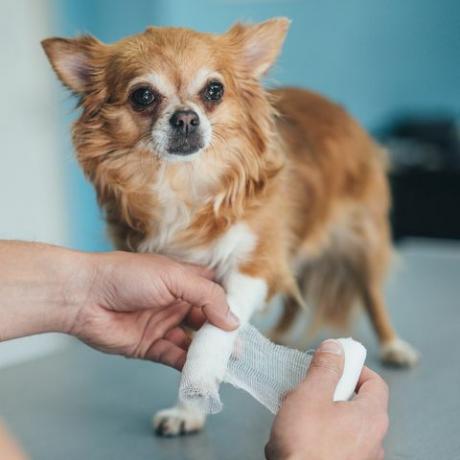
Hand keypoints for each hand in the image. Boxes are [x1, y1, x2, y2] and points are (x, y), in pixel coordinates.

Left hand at [0, 242, 238, 369]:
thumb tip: (233, 321)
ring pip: (192, 341)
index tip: (244, 321)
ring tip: (222, 365)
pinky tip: (199, 373)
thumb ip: (207, 297)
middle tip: (237, 351)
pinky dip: (187, 366)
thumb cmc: (128, 277)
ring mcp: (163, 325)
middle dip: (221, 335)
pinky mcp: (149, 346)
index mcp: (183, 280)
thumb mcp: (174, 277)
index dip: (228, 305)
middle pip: (206, 320)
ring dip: (206, 353)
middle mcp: (176, 302)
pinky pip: (174, 357)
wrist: (83, 296)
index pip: (213, 293)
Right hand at [265, 340, 388, 459]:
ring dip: (316, 413)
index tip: (335, 363)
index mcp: (371, 418)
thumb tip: (335, 348)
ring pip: (339, 423)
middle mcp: (372, 441)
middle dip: (327, 391)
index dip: (355, 368)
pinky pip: (331, 443)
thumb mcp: (311, 394)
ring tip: (293, 415)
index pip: (376, 382)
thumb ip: (325, 368)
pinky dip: (314, 435)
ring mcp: (358, 459)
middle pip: (355, 402)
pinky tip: (293, 437)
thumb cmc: (305, 445)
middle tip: (306, 390)